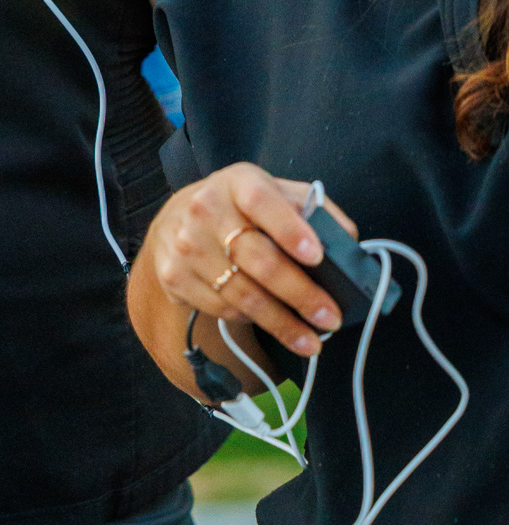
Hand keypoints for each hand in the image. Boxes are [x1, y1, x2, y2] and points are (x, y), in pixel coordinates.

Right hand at [144, 164, 357, 359]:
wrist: (175, 219)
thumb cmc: (239, 207)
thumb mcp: (273, 192)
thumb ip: (312, 209)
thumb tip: (349, 242)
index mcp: (237, 183)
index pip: (263, 202)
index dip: (290, 229)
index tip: (317, 256)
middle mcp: (205, 210)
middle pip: (258, 259)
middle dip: (300, 294)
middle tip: (329, 317)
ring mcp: (186, 245)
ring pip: (242, 293)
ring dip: (282, 323)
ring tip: (312, 341)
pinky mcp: (174, 276)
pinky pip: (223, 308)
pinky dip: (253, 321)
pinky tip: (274, 325)